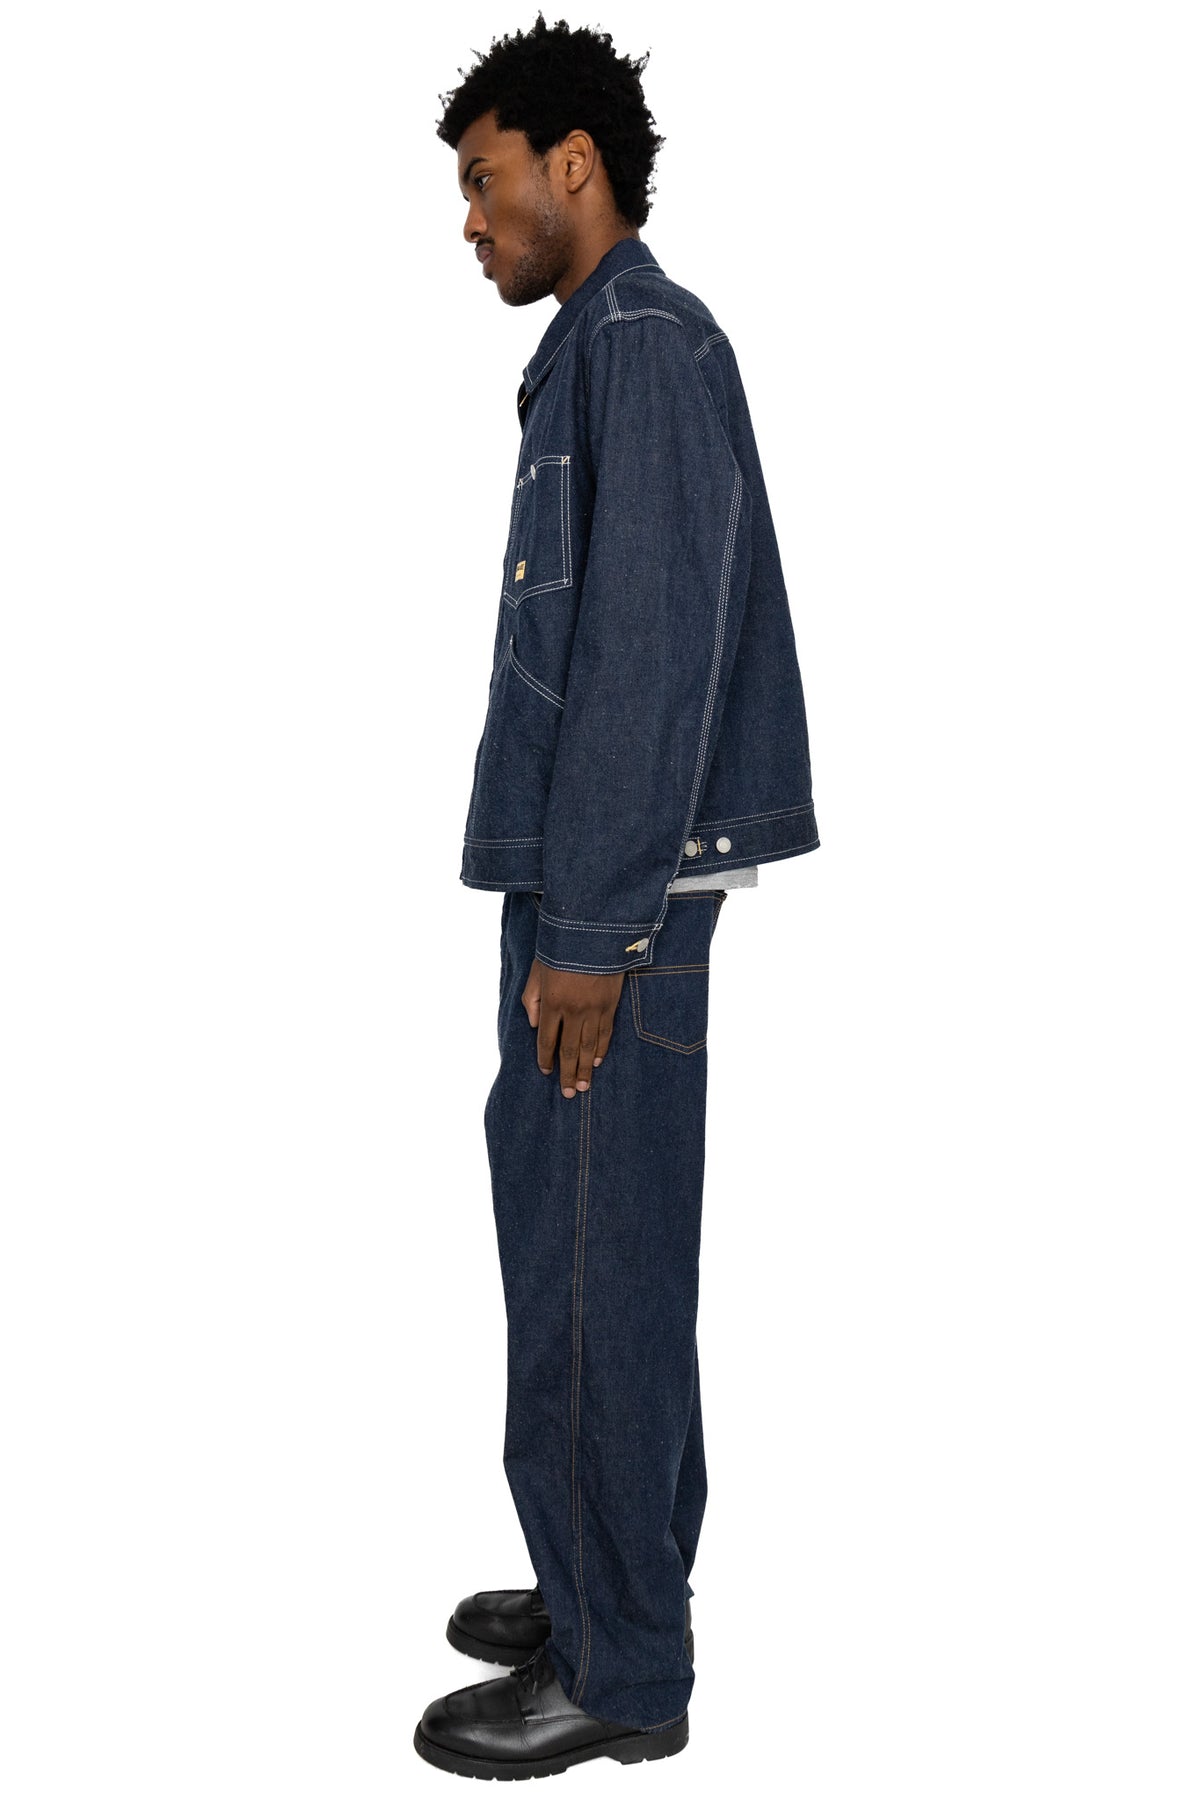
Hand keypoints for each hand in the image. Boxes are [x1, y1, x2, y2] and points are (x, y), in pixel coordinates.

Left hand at [522, 958, 624, 1097]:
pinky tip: (596, 1061)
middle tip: (569, 1093)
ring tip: (583, 1086)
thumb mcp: (537, 971)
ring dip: (585, 1068)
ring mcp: (594, 1009)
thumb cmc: (560, 949)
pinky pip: (606, 1032)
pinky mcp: (611, 1004)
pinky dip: (601, 1049)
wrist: (593, 931)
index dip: (545, 1059)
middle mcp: (573, 1010)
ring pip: (589, 1046)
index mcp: (552, 1002)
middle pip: (569, 1050)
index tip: (545, 1072)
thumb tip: (535, 1026)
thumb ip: (532, 999)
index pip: (547, 1040)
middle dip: (567, 1073)